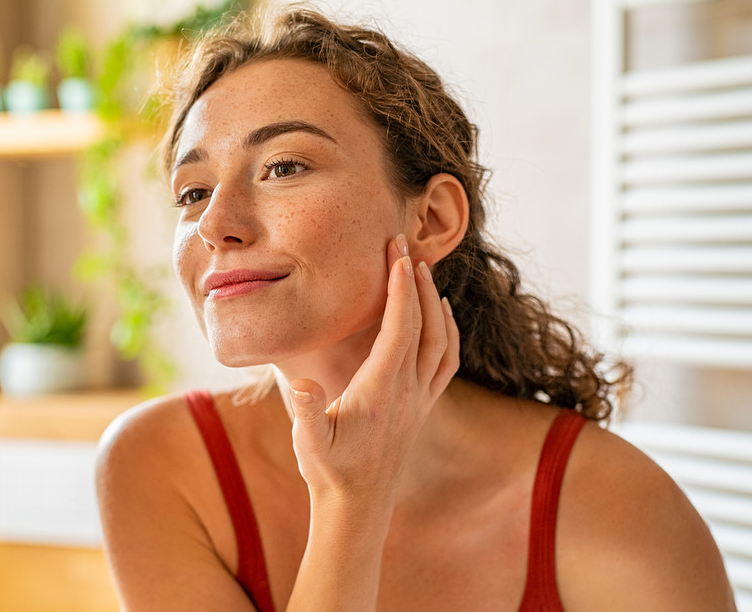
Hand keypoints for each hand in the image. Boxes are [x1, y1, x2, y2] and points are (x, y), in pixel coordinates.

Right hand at [288, 234, 458, 505]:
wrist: (357, 507)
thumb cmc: (329, 472)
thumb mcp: (309, 443)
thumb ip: (308, 412)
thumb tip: (303, 384)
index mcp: (382, 390)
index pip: (400, 327)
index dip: (399, 287)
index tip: (395, 252)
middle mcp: (409, 391)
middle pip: (424, 324)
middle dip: (416, 281)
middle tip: (404, 245)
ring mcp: (420, 399)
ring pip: (442, 340)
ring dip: (435, 302)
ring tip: (421, 271)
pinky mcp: (422, 407)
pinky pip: (446, 361)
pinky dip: (448, 331)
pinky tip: (441, 316)